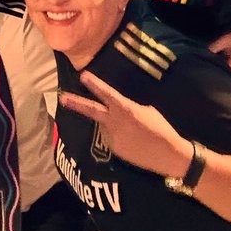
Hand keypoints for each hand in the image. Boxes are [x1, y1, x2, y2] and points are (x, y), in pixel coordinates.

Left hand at [59, 71, 191, 178]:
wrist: (169, 155)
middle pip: (92, 111)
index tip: (83, 76)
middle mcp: (116, 123)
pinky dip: (117, 136)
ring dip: (112, 125)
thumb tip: (118, 109)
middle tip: (62, 97)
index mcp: (126, 109)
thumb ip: (128, 108)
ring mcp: (113, 137)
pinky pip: (111, 138)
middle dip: (76, 103)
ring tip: (133, 132)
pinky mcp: (114, 149)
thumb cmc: (161, 129)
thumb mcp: (146, 111)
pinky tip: (132, 141)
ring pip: (105, 126)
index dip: (94, 84)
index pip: (106, 94)